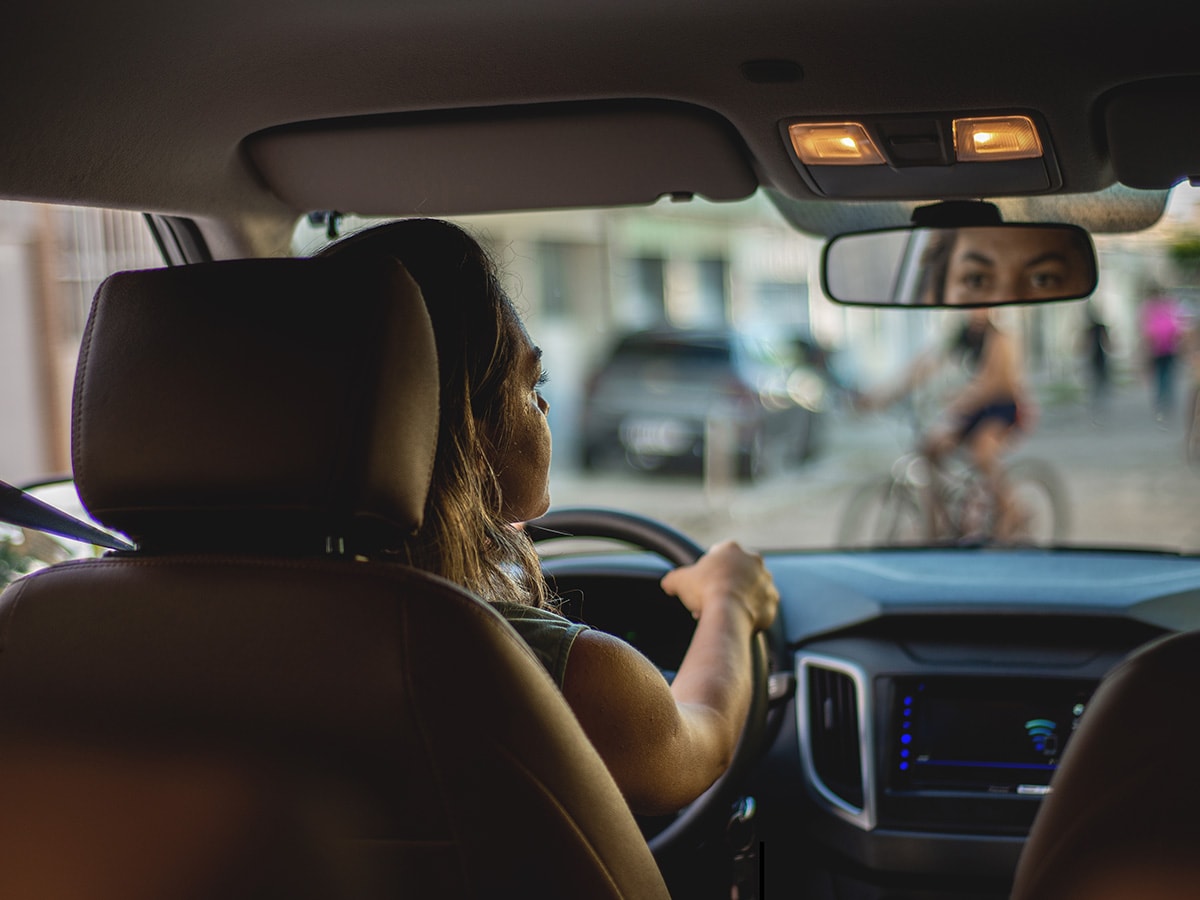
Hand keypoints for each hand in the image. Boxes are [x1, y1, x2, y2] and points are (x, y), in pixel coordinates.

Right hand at [660, 540, 778, 631]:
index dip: (708, 573)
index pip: (719, 557)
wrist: (728, 613)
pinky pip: (761, 607)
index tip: (702, 586)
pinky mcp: (772, 600)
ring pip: (750, 589)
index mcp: (732, 549)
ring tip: (723, 614)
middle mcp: (754, 561)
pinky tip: (737, 620)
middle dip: (725, 585)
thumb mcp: (679, 580)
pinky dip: (751, 613)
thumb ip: (673, 578)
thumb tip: (668, 584)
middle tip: (711, 601)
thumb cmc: (704, 591)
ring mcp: (766, 580)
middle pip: (736, 573)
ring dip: (739, 598)